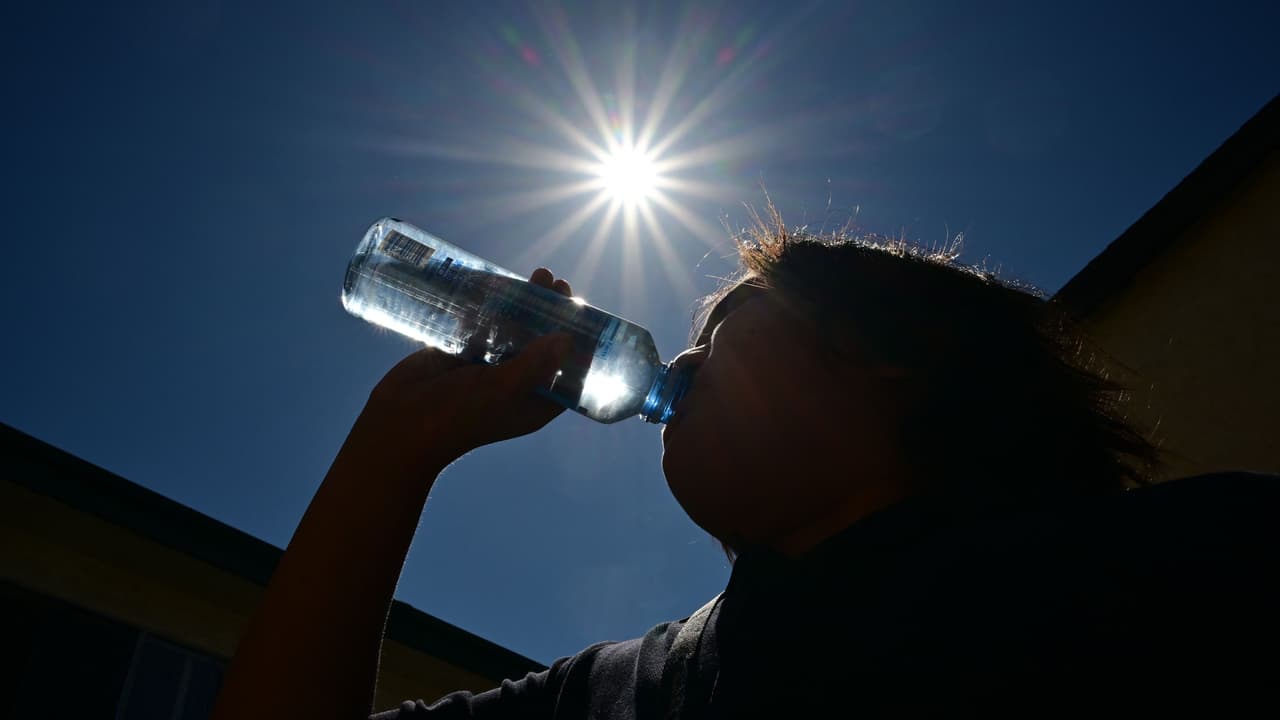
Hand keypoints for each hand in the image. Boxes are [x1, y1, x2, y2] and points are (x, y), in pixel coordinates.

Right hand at [338, 268, 576, 478]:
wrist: (399, 424)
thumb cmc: (456, 416)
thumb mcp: (502, 390)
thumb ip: (534, 365)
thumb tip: (568, 339)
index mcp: (533, 402)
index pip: (568, 371)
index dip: (579, 343)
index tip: (584, 312)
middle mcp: (515, 384)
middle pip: (542, 343)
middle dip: (552, 313)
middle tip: (557, 283)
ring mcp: (487, 368)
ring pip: (514, 330)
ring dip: (526, 303)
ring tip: (538, 274)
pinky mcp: (462, 353)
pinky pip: (484, 325)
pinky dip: (493, 305)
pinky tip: (500, 282)